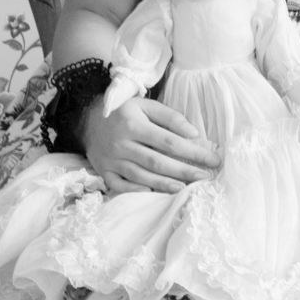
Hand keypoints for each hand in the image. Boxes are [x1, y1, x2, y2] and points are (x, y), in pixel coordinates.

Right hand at [82, 93, 220, 194]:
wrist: (86, 118)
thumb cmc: (125, 112)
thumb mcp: (146, 106)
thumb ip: (170, 117)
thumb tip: (194, 134)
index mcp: (134, 124)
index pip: (170, 142)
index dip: (193, 152)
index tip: (213, 160)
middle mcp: (122, 144)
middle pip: (157, 162)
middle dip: (184, 171)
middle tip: (205, 177)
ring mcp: (111, 160)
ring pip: (141, 176)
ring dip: (164, 184)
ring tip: (185, 188)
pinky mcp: (104, 171)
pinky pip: (119, 185)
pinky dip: (135, 191)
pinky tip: (153, 193)